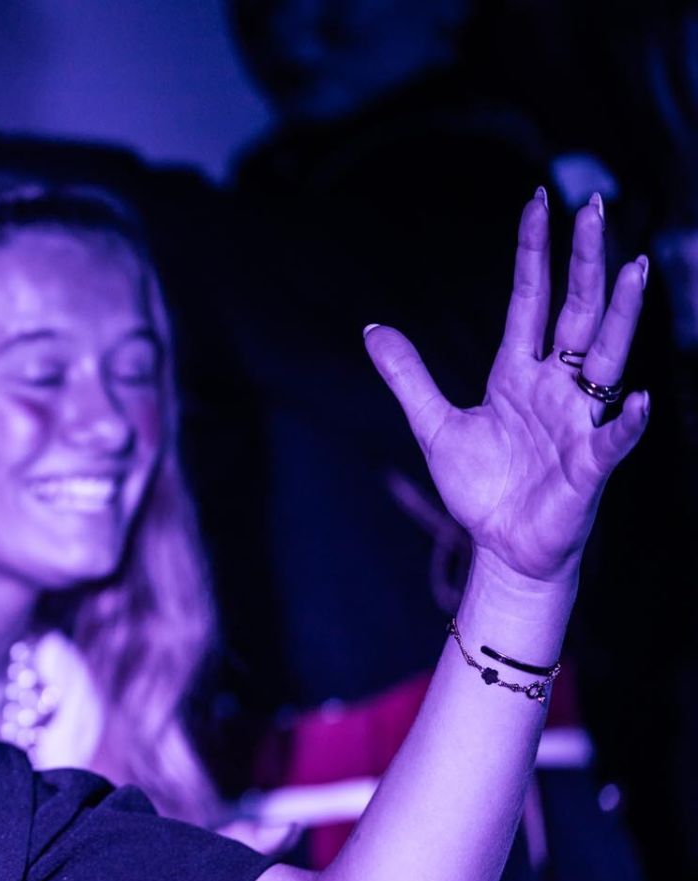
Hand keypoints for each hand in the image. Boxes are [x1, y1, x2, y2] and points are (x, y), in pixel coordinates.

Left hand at [363, 191, 648, 586]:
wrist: (502, 546)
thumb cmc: (482, 487)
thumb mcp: (433, 425)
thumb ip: (408, 376)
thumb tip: (372, 328)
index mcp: (518, 372)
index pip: (532, 299)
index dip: (534, 254)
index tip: (538, 203)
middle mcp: (556, 386)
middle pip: (577, 312)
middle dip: (584, 262)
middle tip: (593, 207)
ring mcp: (577, 421)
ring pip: (608, 358)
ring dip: (624, 316)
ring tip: (636, 268)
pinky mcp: (588, 466)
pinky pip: (614, 439)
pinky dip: (627, 422)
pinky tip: (641, 399)